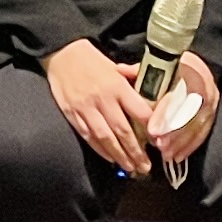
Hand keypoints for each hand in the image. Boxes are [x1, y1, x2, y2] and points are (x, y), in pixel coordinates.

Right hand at [45, 39, 157, 177]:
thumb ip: (132, 85)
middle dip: (136, 152)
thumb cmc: (92, 60)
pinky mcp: (71, 113)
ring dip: (119, 156)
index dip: (151, 130)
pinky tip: (109, 158)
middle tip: (145, 167)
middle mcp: (103, 99)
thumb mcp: (116, 67)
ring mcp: (85, 108)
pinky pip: (87, 135)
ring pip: (105, 137)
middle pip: (123, 130)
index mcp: (117, 85)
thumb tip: (151, 102)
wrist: (62, 53)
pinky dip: (99, 149)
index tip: (159, 144)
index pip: (139, 112)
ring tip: (130, 168)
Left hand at [146, 52, 220, 170]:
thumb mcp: (158, 64)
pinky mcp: (212, 114)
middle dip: (172, 132)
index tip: (152, 130)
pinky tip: (177, 155)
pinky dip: (189, 146)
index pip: (177, 95)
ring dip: (180, 142)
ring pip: (196, 126)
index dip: (164, 114)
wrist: (196, 67)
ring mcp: (211, 102)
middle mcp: (204, 87)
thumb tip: (119, 71)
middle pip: (188, 114)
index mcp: (190, 71)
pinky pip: (203, 133)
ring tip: (165, 154)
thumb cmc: (173, 66)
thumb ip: (140, 71)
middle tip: (158, 145)